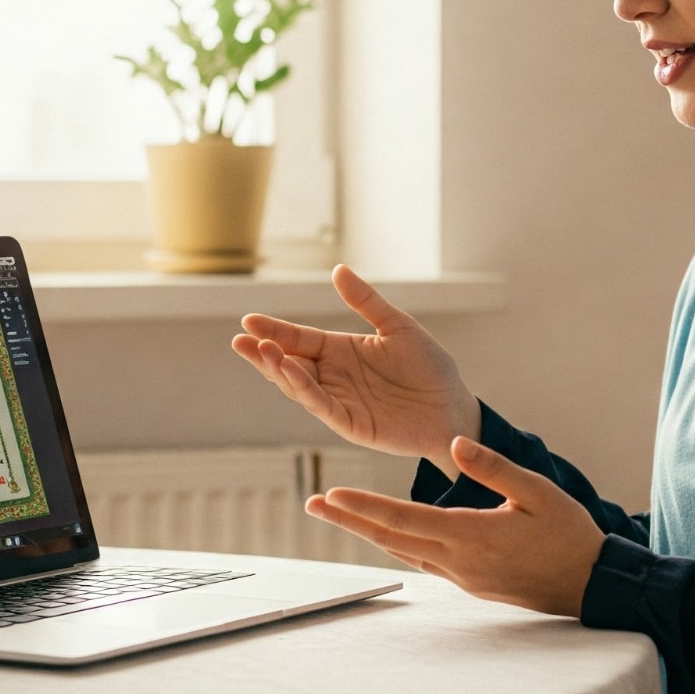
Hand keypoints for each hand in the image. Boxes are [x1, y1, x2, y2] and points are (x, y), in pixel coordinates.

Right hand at [232, 264, 480, 459]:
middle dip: (264, 353)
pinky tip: (292, 372)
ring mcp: (340, 402)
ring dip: (279, 371)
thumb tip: (338, 269)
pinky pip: (323, 407)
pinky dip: (305, 391)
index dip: (274, 330)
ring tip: (261, 352)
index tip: (248, 319)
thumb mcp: (397, 326)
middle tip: (240, 339)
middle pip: (290, 363)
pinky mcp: (352, 424)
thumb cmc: (429, 368)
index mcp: (341, 351)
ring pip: (300, 387)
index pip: (299, 338)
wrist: (454, 407)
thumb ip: (366, 302)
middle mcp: (334, 377)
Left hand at [304, 435, 605, 618]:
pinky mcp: (470, 583)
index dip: (364, 507)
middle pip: (390, 539)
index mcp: (470, 535)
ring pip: (403, 552)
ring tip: (338, 515)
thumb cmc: (570, 535)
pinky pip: (422, 561)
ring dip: (368, 532)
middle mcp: (457, 561)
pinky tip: (387, 534)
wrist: (593, 586)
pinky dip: (398, 544)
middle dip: (349, 520)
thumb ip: (494, 468)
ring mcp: (462, 577)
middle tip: (311, 505)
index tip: (330, 495)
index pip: (404, 518)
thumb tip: (457, 444)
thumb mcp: (539, 491)